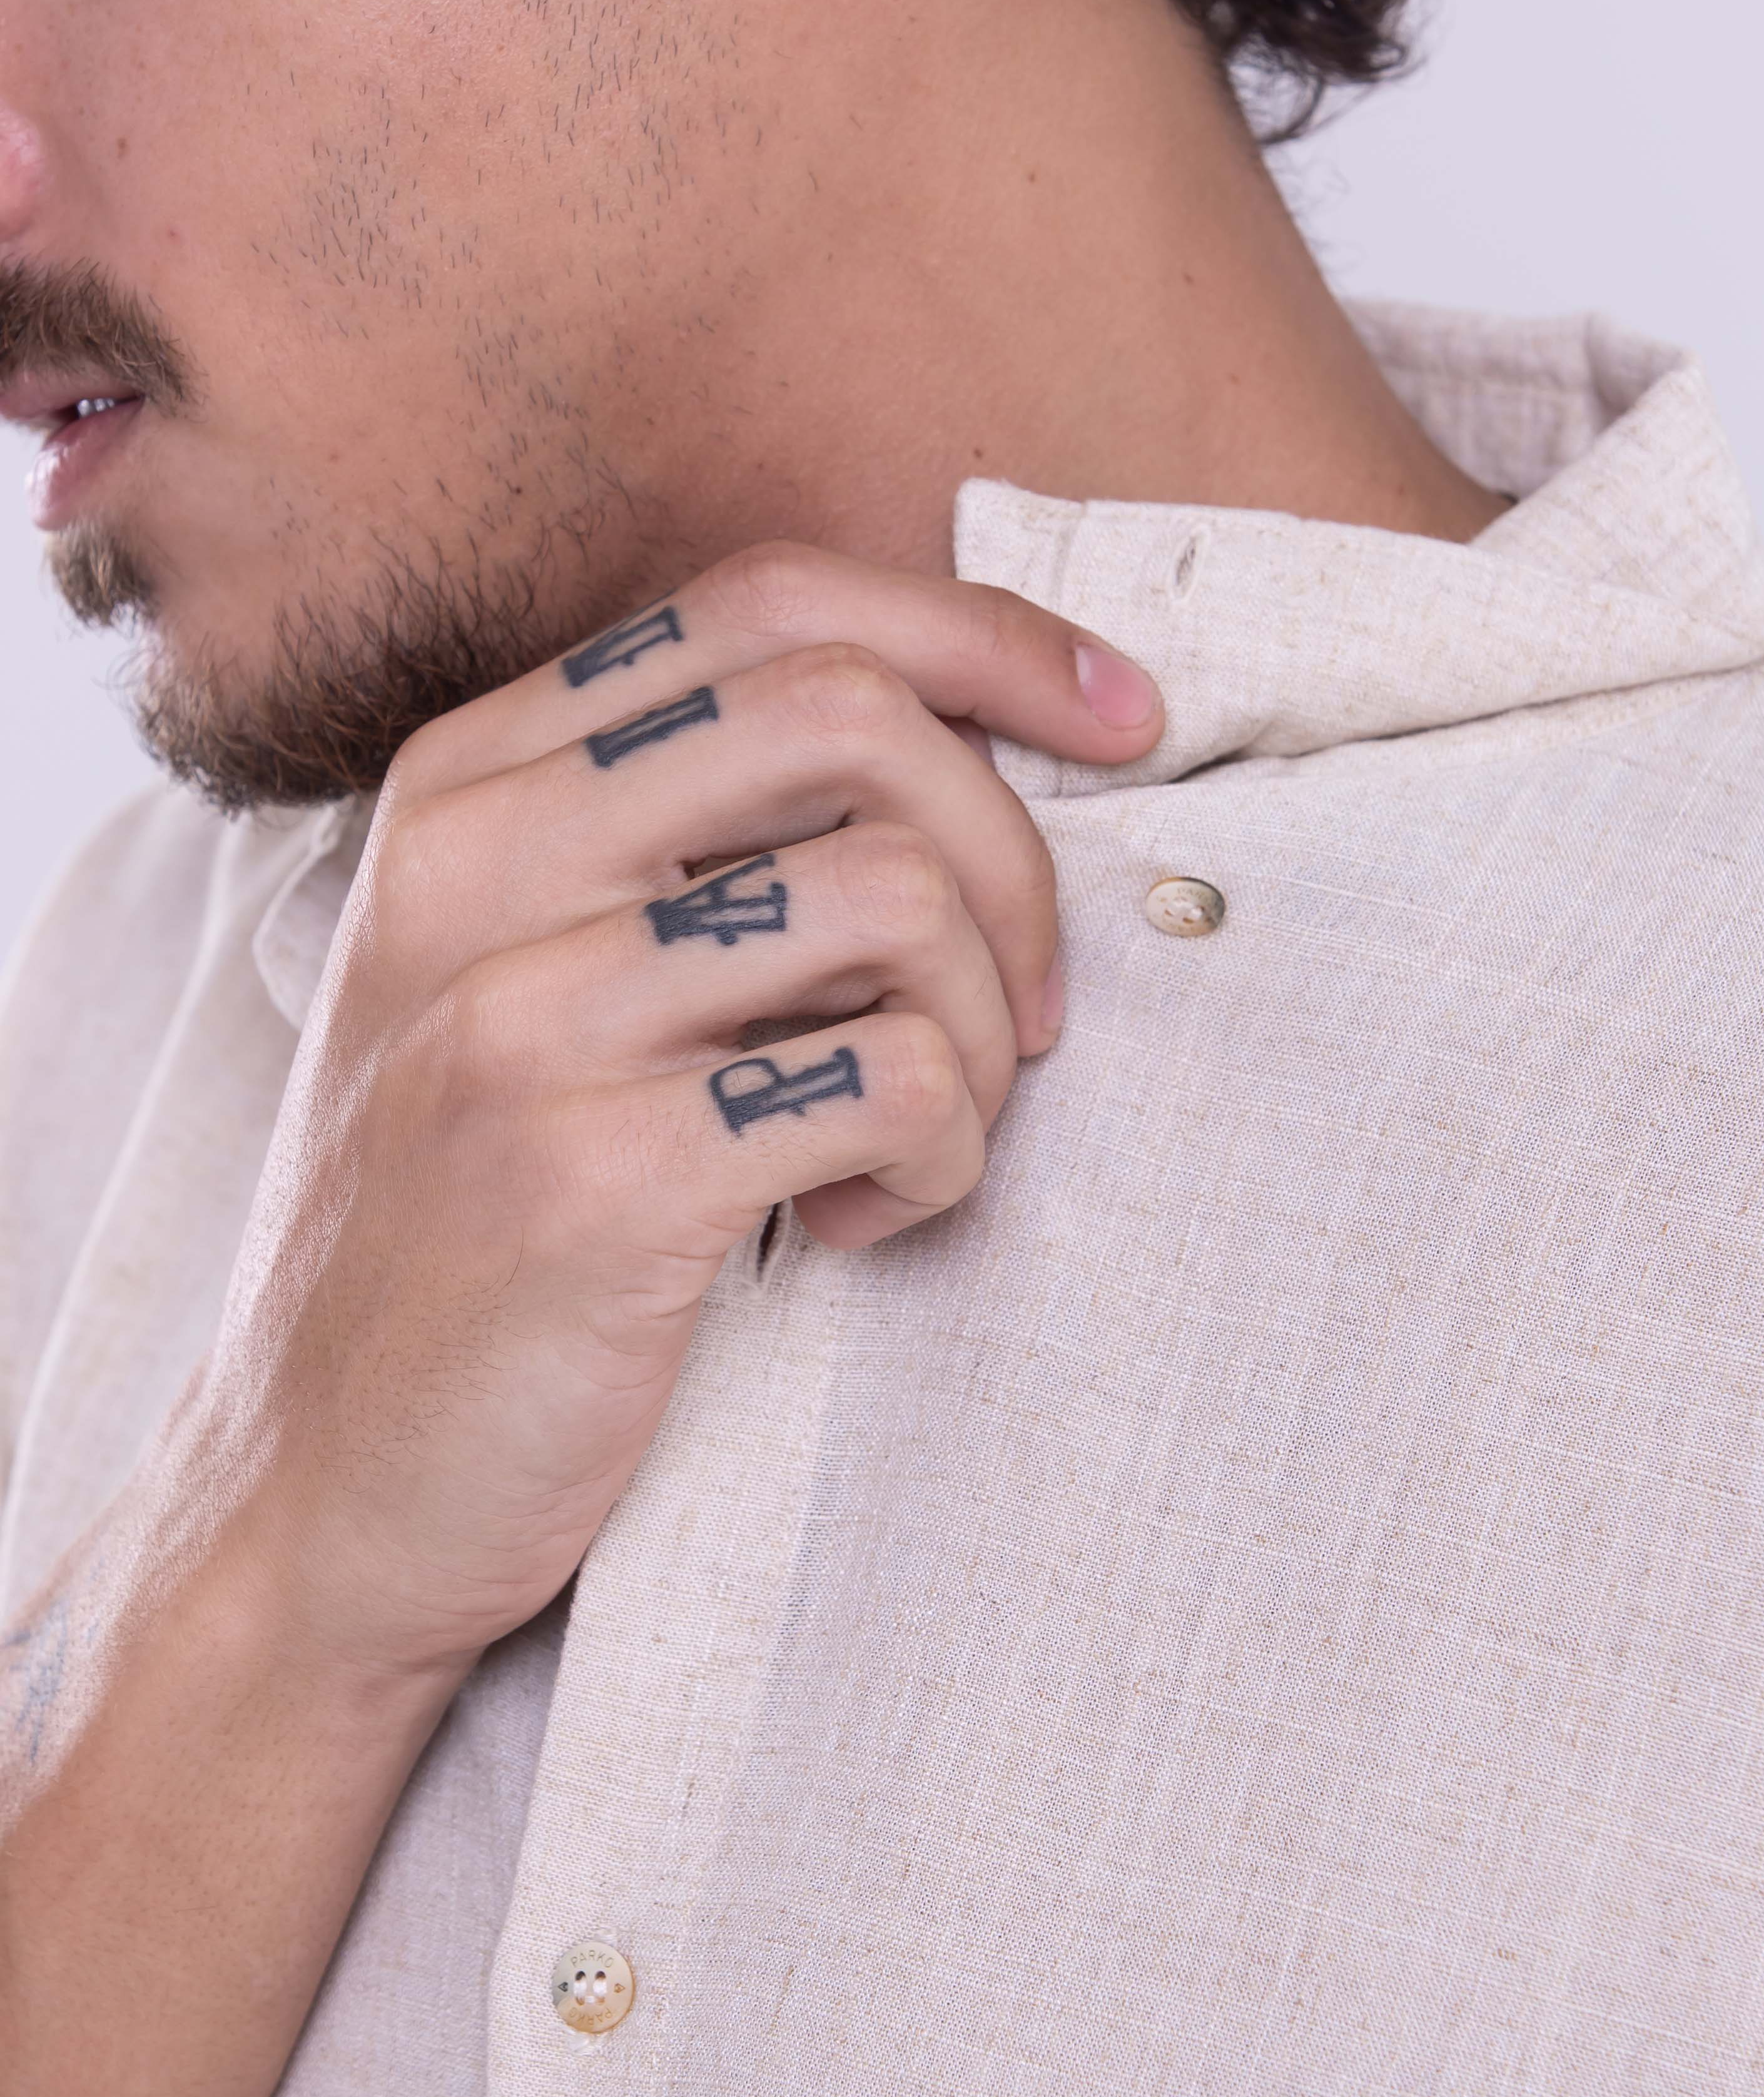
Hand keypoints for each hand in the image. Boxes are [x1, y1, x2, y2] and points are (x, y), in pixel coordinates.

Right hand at [202, 544, 1162, 1686]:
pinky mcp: (591, 1177)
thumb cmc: (473, 1219)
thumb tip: (979, 740)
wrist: (313, 1494)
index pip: (771, 602)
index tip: (1117, 719)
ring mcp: (521, 1017)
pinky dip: (939, 1161)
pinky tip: (853, 1225)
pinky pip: (896, 1084)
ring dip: (983, 1035)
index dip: (981, 636)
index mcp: (470, 785)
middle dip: (1011, 854)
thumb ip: (685, 839)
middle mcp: (477, 865)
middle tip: (1027, 1007)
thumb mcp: (523, 972)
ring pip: (898, 897)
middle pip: (853, 714)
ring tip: (913, 1141)